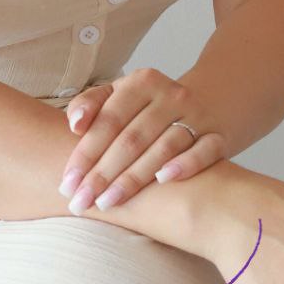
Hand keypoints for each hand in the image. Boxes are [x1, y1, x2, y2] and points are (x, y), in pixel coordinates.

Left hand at [58, 67, 227, 212]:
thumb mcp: (117, 96)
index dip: (85, 153)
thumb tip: (75, 125)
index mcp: (142, 81)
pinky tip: (163, 181)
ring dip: (134, 178)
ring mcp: (196, 115)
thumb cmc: (146, 108)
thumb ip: (89, 105)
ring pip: (163, 148)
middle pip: (132, 138)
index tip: (66, 184)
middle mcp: (171, 94)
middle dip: (102, 174)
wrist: (204, 105)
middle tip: (81, 202)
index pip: (108, 120)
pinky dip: (185, 165)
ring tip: (108, 202)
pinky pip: (204, 151)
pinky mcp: (217, 135)